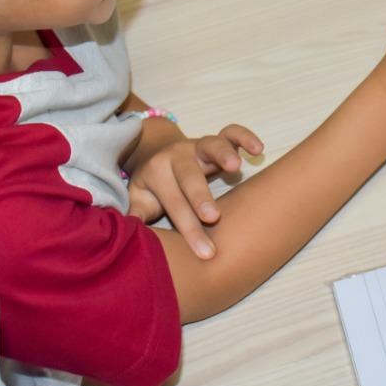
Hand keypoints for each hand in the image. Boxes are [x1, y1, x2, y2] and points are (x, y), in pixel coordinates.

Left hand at [127, 124, 264, 258]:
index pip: (174, 203)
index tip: (204, 253)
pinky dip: (244, 137)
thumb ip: (136, 214)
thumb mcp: (140, 198)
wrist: (158, 152)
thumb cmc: (153, 186)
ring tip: (236, 167)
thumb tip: (128, 235)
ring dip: (223, 154)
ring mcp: (197, 146)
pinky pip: (230, 132)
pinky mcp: (214, 139)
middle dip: (202, 198)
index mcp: (157, 172)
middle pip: (190, 177)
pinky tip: (258, 149)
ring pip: (210, 145)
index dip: (188, 229)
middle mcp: (178, 156)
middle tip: (213, 218)